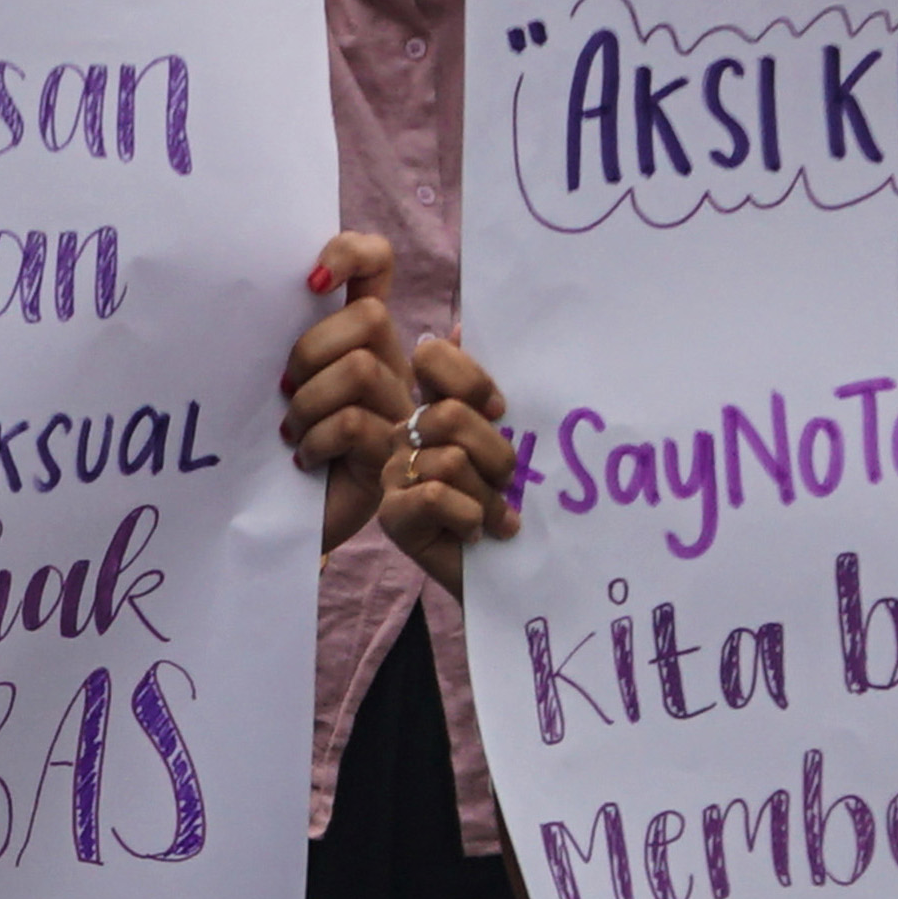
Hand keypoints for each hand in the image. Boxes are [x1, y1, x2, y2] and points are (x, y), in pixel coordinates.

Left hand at [279, 231, 410, 548]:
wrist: (286, 518)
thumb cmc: (275, 444)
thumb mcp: (273, 380)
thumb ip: (278, 336)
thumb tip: (247, 290)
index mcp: (359, 336)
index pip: (376, 265)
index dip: (352, 252)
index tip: (311, 278)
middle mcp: (389, 363)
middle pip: (370, 317)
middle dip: (312, 350)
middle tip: (284, 389)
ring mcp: (397, 409)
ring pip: (360, 368)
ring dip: (309, 402)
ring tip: (291, 432)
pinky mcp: (392, 453)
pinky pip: (354, 422)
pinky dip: (316, 440)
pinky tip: (303, 459)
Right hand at [374, 335, 521, 595]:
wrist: (501, 577)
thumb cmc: (504, 507)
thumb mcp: (502, 442)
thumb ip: (480, 390)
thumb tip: (461, 321)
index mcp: (429, 407)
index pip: (433, 356)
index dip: (472, 380)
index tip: (501, 412)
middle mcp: (404, 433)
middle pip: (451, 415)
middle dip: (496, 457)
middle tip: (505, 487)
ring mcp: (393, 472)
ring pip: (451, 459)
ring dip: (488, 498)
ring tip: (492, 518)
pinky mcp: (392, 513)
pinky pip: (439, 494)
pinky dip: (470, 518)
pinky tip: (472, 533)